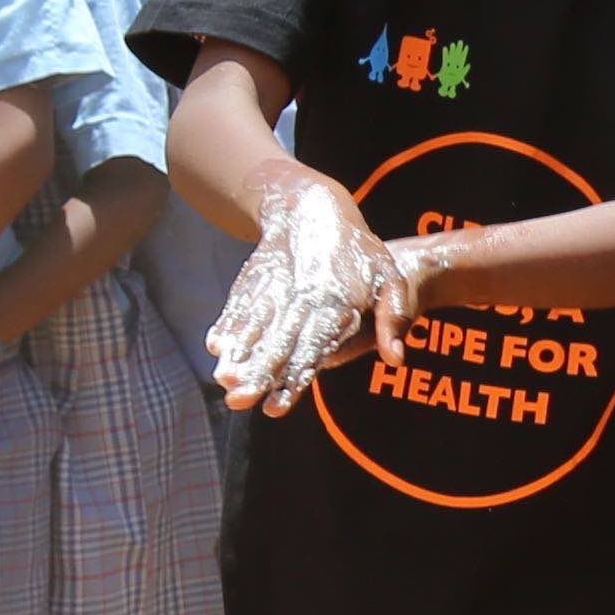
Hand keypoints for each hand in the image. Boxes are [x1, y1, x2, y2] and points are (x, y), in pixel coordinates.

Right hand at [203, 167, 414, 414]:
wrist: (313, 207)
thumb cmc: (360, 251)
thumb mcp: (390, 278)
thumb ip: (393, 319)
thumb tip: (397, 360)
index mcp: (336, 306)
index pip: (313, 350)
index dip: (294, 379)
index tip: (277, 407)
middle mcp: (302, 300)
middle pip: (279, 344)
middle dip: (259, 375)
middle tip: (239, 401)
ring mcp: (275, 289)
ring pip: (256, 327)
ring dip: (240, 354)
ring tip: (224, 379)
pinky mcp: (255, 280)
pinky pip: (241, 305)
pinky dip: (229, 323)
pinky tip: (216, 346)